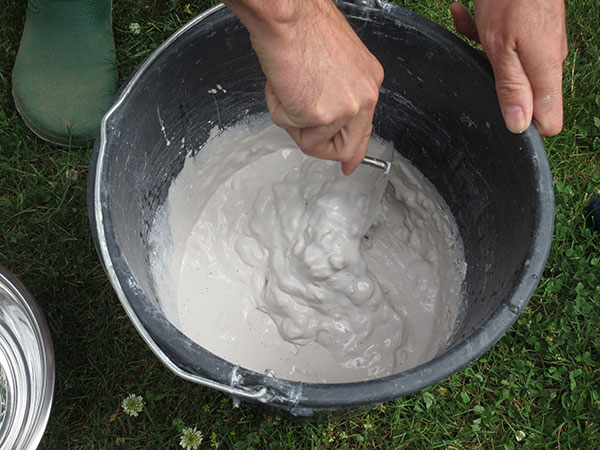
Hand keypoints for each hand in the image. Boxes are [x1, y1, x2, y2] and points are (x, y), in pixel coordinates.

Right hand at [224, 0, 383, 173]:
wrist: (286, 15)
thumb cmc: (303, 26)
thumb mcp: (335, 60)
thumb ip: (337, 92)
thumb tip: (331, 119)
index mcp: (369, 81)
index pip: (365, 129)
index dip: (353, 151)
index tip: (349, 164)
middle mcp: (363, 98)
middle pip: (345, 148)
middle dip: (318, 146)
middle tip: (301, 131)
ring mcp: (343, 109)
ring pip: (312, 142)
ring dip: (292, 121)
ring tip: (287, 88)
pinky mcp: (318, 115)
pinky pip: (289, 128)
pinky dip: (277, 109)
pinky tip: (281, 84)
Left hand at [450, 0, 567, 135]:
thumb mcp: (501, 48)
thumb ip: (510, 87)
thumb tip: (519, 126)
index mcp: (545, 71)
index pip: (548, 121)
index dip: (523, 125)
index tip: (500, 114)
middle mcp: (548, 62)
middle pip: (522, 94)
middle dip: (494, 80)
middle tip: (481, 56)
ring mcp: (541, 46)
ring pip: (508, 65)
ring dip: (483, 48)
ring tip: (471, 24)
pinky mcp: (532, 31)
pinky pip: (507, 44)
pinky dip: (483, 30)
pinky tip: (465, 14)